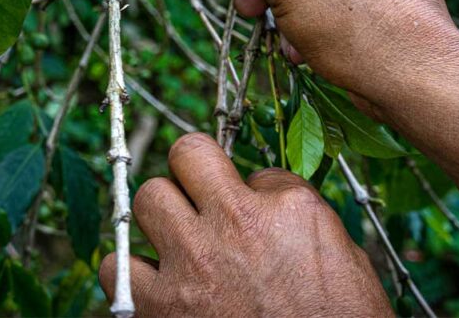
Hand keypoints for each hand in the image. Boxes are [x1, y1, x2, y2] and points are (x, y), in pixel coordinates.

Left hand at [99, 133, 391, 316]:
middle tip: (200, 207)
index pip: (246, 158)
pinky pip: (118, 268)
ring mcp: (191, 266)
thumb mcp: (340, 251)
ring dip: (161, 217)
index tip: (227, 188)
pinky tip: (157, 282)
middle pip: (181, 156)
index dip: (227, 171)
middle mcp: (232, 225)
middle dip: (189, 178)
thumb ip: (291, 205)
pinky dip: (132, 271)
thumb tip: (257, 189)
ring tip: (179, 244)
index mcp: (282, 209)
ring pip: (145, 200)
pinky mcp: (161, 309)